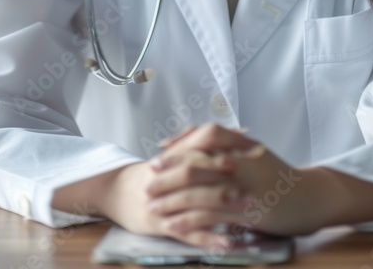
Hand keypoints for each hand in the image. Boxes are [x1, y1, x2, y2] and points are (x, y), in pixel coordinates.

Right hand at [98, 144, 251, 252]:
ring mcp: (166, 200)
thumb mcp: (177, 152)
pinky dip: (209, 237)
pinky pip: (188, 232)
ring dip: (224, 206)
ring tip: (249, 211)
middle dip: (229, 175)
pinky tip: (228, 242)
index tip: (254, 150)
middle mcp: (170, 175)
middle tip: (256, 179)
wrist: (116, 190)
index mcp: (176, 155)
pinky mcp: (162, 224)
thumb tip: (242, 130)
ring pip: (197, 201)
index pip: (203, 144)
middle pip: (202, 171)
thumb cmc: (153, 172)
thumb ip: (206, 141)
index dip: (227, 145)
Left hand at [147, 122, 314, 245]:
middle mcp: (241, 162)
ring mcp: (244, 188)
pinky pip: (211, 216)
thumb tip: (193, 142)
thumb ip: (226, 145)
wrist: (309, 197)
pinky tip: (173, 224)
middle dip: (167, 177)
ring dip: (172, 201)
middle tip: (147, 185)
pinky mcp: (246, 212)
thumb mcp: (253, 152)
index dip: (177, 149)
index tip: (157, 159)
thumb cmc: (277, 175)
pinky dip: (189, 220)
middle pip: (195, 166)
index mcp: (241, 145)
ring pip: (199, 192)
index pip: (202, 139)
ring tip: (153, 208)